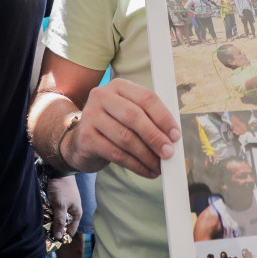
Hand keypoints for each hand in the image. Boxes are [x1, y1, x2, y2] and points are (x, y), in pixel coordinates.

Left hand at [46, 175, 81, 240]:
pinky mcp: (60, 201)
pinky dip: (50, 213)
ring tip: (43, 223)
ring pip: (58, 218)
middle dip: (55, 228)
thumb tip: (58, 237)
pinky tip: (44, 214)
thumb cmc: (62, 189)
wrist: (59, 172)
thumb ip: (59, 221)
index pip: (70, 231)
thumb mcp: (60, 206)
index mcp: (76, 214)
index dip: (62, 236)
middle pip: (64, 225)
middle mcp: (72, 211)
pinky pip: (55, 211)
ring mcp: (66, 206)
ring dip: (51, 220)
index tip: (52, 240)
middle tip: (45, 231)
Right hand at [62, 79, 180, 177]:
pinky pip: (116, 154)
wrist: (81, 140)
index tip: (175, 136)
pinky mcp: (85, 137)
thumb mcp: (129, 115)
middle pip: (134, 117)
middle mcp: (102, 96)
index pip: (146, 98)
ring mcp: (90, 116)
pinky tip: (146, 171)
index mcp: (119, 86)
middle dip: (155, 137)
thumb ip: (150, 119)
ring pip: (125, 138)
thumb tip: (173, 138)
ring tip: (159, 167)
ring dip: (146, 156)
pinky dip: (135, 165)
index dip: (164, 117)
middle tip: (169, 153)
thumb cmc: (114, 126)